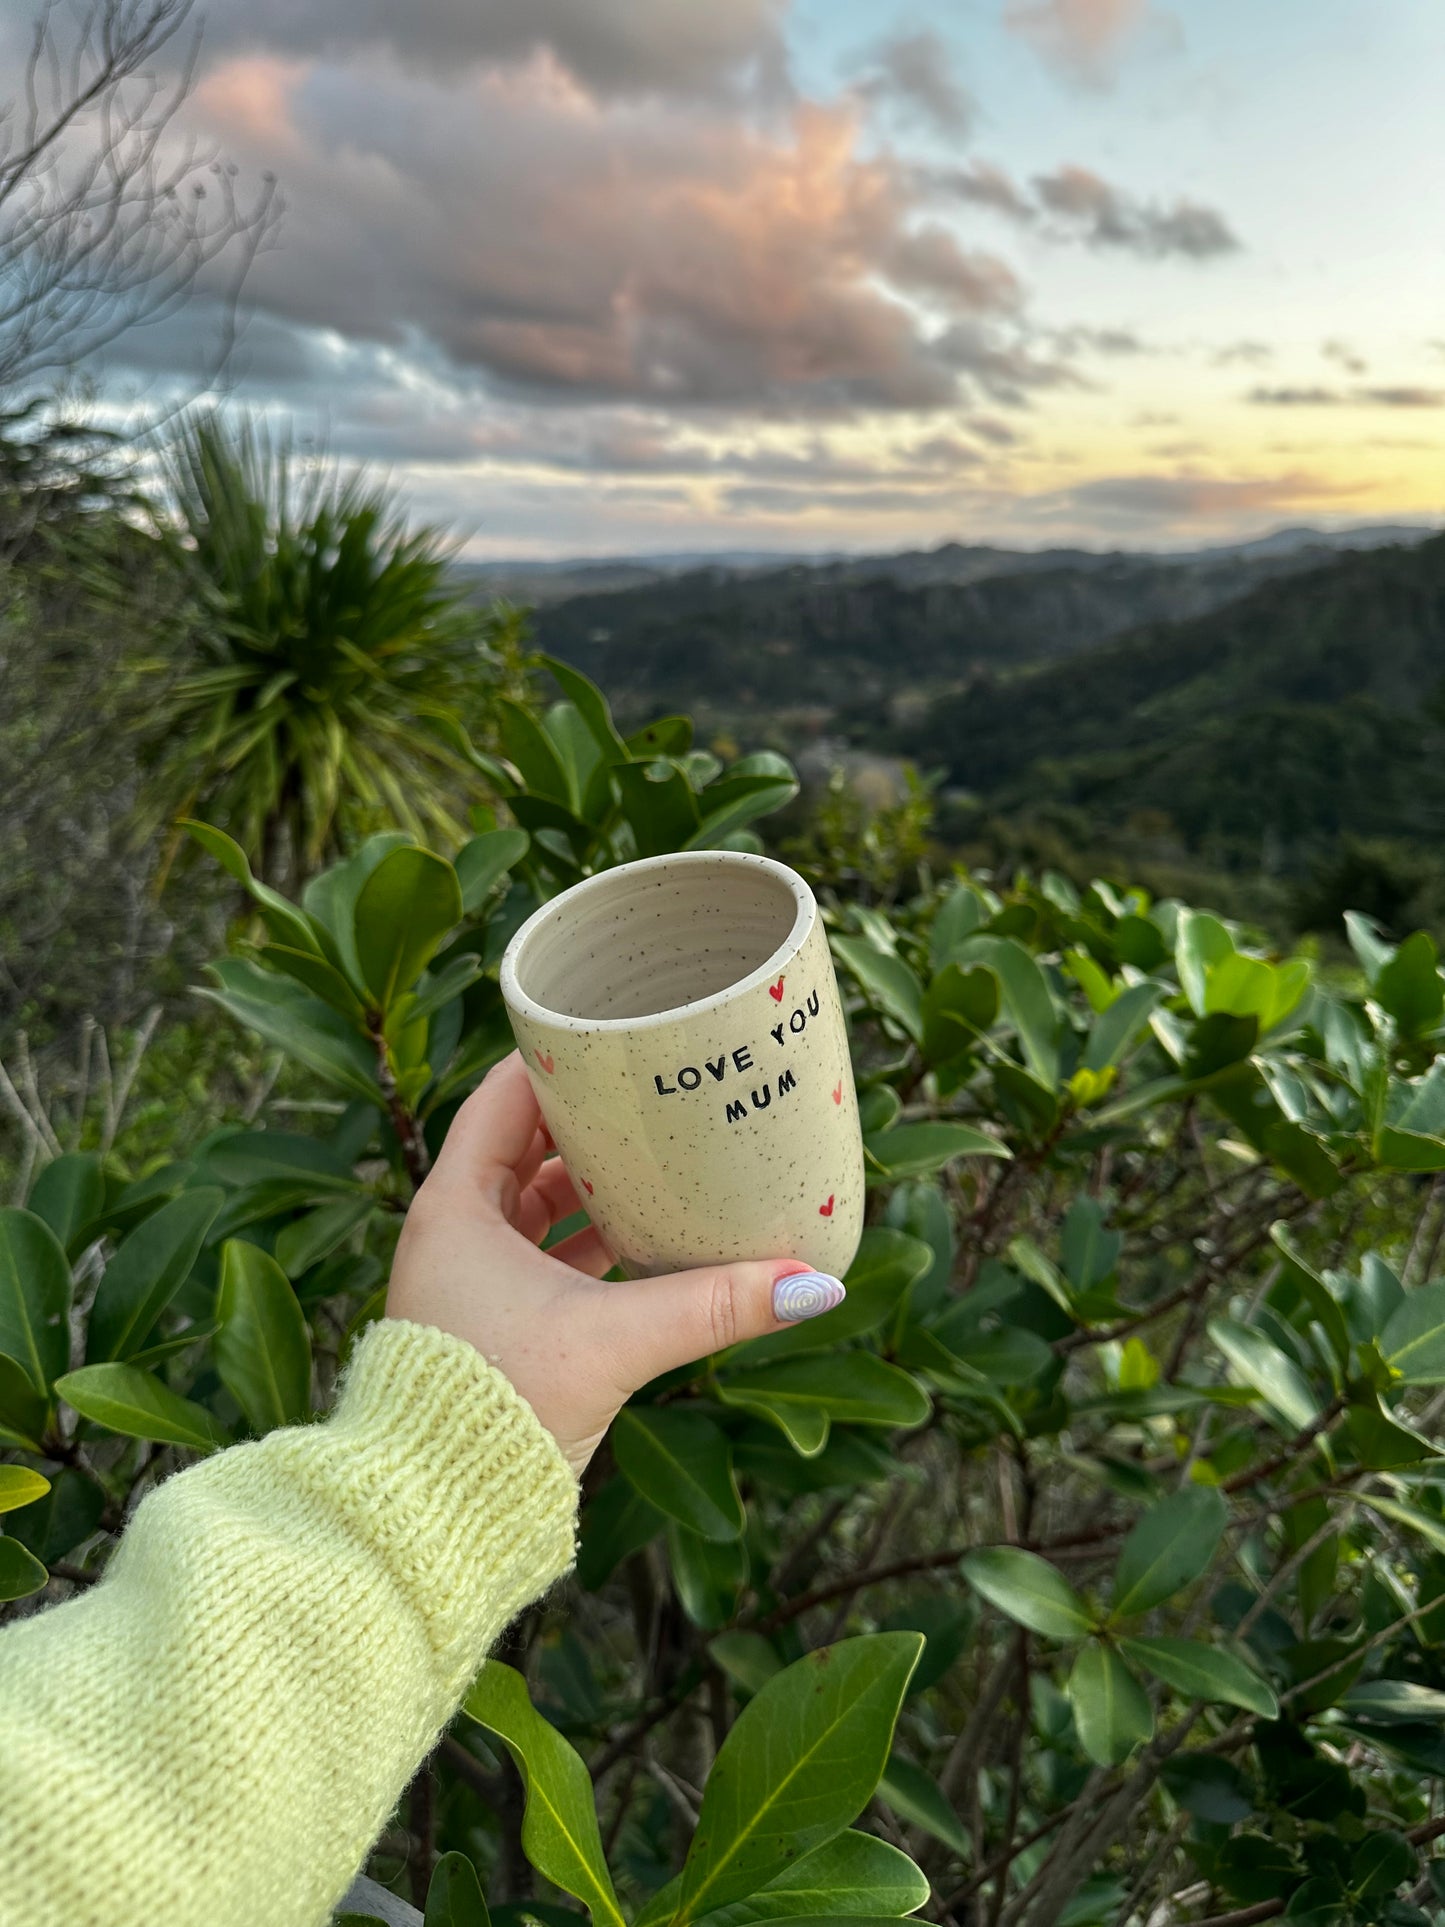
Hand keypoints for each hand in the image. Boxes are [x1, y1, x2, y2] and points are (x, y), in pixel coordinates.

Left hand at [386, 1052, 845, 1473]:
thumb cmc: (491, 1408)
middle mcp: (455, 1233)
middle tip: (658, 1095)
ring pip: (539, 1206)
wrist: (435, 1515)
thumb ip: (711, 1306)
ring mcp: (473, 1281)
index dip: (555, 1061)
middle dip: (591, 1124)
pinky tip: (649, 1240)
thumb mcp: (613, 1342)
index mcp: (454, 1207)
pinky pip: (549, 1257)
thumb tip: (812, 1283)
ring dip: (595, 1186)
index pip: (502, 1097)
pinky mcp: (497, 1325)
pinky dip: (594, 1241)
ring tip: (666, 1160)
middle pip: (526, 1146)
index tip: (614, 1037)